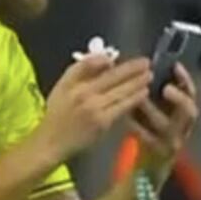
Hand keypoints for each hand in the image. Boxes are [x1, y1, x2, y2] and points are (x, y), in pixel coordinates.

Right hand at [36, 55, 151, 161]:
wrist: (51, 142)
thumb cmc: (58, 113)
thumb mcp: (62, 87)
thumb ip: (81, 71)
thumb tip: (105, 60)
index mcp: (72, 83)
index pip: (93, 65)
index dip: (112, 61)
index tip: (126, 57)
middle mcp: (83, 93)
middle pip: (111, 77)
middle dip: (132, 69)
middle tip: (147, 62)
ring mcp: (94, 109)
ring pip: (120, 91)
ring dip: (137, 82)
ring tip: (149, 75)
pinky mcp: (102, 123)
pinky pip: (121, 107)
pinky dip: (134, 99)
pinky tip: (143, 93)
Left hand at [130, 63, 199, 179]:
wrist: (150, 166)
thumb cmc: (152, 131)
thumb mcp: (157, 110)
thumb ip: (155, 93)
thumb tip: (142, 68)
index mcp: (185, 112)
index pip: (191, 93)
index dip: (185, 79)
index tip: (175, 66)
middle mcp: (184, 127)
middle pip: (190, 111)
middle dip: (179, 98)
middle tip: (165, 88)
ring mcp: (174, 142)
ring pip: (169, 126)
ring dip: (153, 111)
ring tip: (139, 98)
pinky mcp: (160, 154)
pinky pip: (150, 140)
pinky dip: (138, 128)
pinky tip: (127, 119)